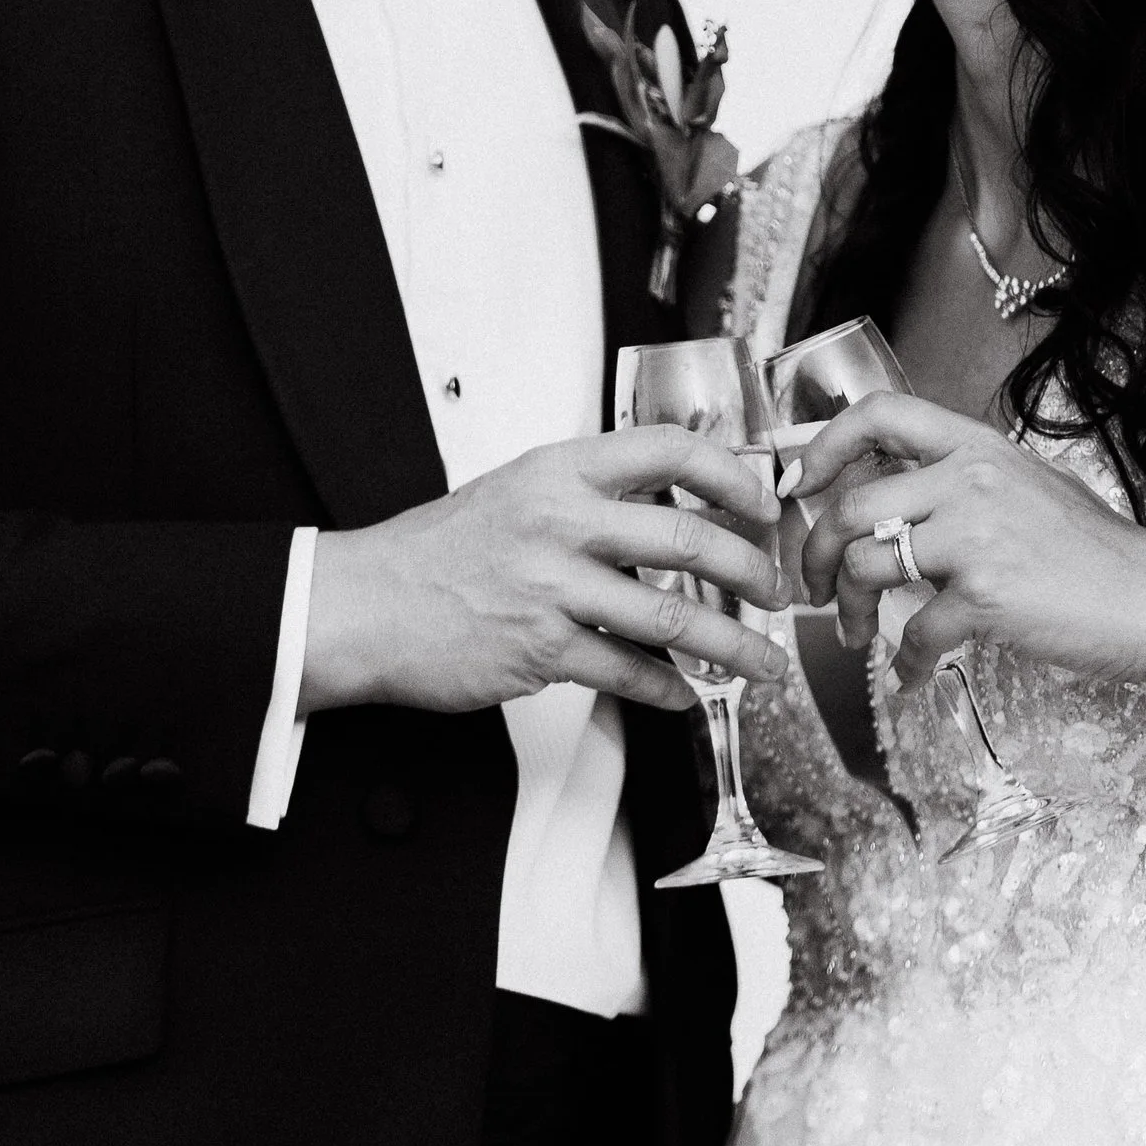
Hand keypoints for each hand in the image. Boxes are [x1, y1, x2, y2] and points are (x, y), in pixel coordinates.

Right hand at [304, 429, 786, 717]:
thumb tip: (677, 491)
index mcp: (560, 470)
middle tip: (778, 592)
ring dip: (731, 646)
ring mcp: (552, 588)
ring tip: (763, 663)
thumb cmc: (442, 549)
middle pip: (688, 539)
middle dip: (751, 572)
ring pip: (671, 620)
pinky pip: (627, 673)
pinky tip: (685, 695)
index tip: (764, 503)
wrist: (367, 604)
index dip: (731, 475)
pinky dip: (667, 689)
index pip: (668, 450)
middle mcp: (561, 521)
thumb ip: (592, 489)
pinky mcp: (539, 650)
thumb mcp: (519, 489)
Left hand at [796, 392, 1145, 687]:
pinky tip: (913, 677)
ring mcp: (977, 537)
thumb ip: (965, 484)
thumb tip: (896, 502)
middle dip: (814, 555)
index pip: (880, 413)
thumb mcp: (1030, 488)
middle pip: (850, 506)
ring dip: (847, 611)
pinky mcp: (987, 596)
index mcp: (978, 448)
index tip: (800, 486)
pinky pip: (914, 633)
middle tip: (815, 590)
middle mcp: (971, 481)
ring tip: (856, 636)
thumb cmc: (1098, 554)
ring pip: (864, 566)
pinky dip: (905, 664)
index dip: (825, 446)